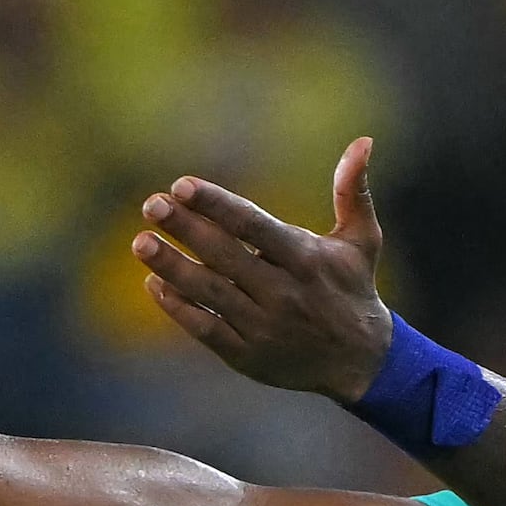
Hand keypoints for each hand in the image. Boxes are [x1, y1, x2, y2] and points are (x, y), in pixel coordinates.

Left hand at [133, 141, 398, 401]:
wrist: (361, 363)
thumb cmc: (353, 289)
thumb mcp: (362, 240)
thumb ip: (353, 191)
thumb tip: (363, 142)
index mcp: (304, 259)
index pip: (252, 226)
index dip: (215, 205)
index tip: (181, 185)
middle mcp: (282, 293)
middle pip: (224, 256)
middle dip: (185, 229)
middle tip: (151, 204)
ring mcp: (263, 327)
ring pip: (209, 293)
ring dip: (172, 267)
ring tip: (142, 242)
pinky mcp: (248, 356)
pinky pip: (206, 329)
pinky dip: (179, 308)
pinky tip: (155, 283)